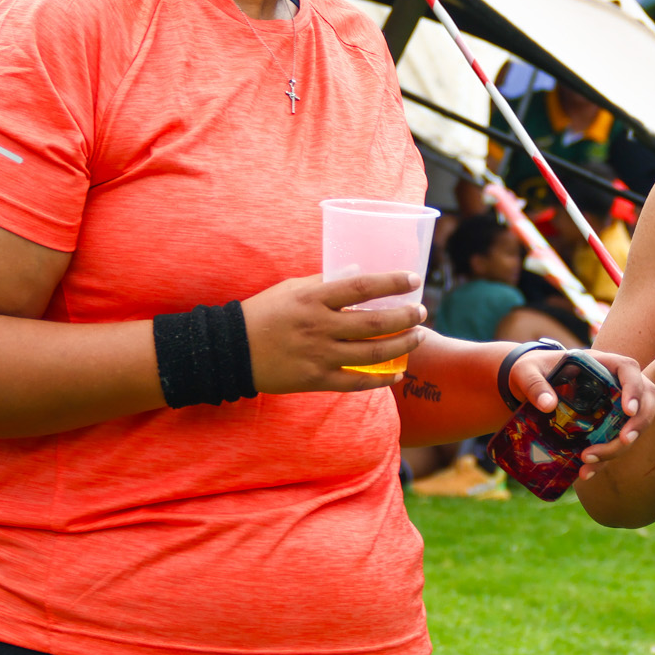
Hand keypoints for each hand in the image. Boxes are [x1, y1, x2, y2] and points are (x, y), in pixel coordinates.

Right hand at [241, 272, 427, 394]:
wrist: (232, 350)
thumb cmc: (264, 312)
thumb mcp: (292, 288)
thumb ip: (325, 283)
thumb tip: (359, 272)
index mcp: (313, 298)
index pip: (361, 287)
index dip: (391, 282)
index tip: (414, 279)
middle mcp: (319, 326)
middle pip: (374, 322)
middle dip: (405, 317)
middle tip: (422, 312)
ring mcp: (319, 355)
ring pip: (371, 353)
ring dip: (401, 346)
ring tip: (418, 337)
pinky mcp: (315, 380)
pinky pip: (355, 382)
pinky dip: (380, 380)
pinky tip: (397, 374)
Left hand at [504, 346, 654, 480]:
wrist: (530, 383)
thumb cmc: (532, 369)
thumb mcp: (526, 371)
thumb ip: (534, 383)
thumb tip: (547, 404)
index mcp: (600, 363)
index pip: (628, 369)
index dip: (634, 389)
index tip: (627, 410)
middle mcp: (614, 382)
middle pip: (643, 400)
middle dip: (638, 424)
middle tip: (623, 442)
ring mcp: (614, 404)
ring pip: (634, 425)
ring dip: (619, 447)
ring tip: (589, 462)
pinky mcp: (607, 423)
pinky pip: (615, 442)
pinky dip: (605, 459)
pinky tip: (586, 471)